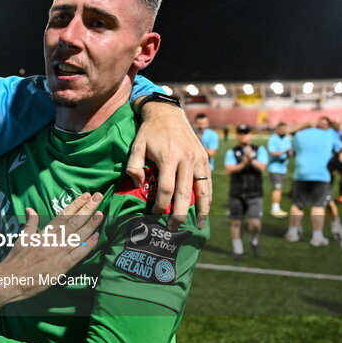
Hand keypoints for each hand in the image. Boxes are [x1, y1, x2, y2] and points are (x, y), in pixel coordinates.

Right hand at [0, 192, 102, 308]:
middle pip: (74, 222)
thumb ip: (30, 223)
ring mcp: (59, 253)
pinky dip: (89, 245)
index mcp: (44, 233)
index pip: (63, 215)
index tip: (85, 196)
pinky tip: (97, 236)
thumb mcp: (22, 238)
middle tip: (98, 197)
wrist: (12, 279)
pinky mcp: (63, 267)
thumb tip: (31, 209)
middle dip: (88, 208)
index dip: (75, 205)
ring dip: (91, 224)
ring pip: (79, 236)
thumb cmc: (16, 260)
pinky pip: (79, 254)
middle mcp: (54, 240)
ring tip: (101, 213)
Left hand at [127, 103, 210, 228]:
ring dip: (201, 209)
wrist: (168, 114)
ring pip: (202, 189)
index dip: (161, 204)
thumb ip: (134, 166)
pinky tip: (205, 209)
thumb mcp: (136, 146)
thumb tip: (140, 184)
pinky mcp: (204, 157)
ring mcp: (198, 159)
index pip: (167, 188)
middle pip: (185, 192)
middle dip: (179, 213)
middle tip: (174, 228)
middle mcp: (186, 159)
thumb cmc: (149, 132)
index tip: (154, 213)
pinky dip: (207, 196)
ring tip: (198, 225)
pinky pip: (207, 181)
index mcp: (168, 157)